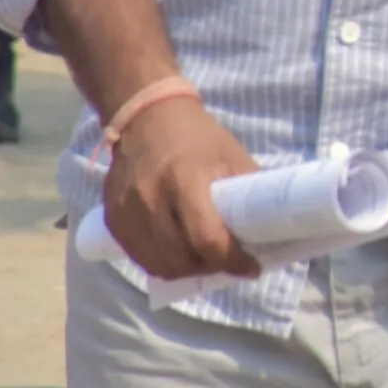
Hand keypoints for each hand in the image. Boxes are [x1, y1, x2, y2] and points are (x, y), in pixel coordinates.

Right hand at [102, 96, 260, 281]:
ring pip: (157, 264)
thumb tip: (275, 226)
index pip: (206, 238)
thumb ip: (249, 191)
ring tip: (205, 261)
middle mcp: (150, 198)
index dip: (232, 260)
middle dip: (210, 268)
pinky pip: (138, 256)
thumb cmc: (198, 136)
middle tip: (229, 263)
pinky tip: (178, 254)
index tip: (251, 267)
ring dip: (185, 270)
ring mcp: (126, 211)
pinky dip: (160, 262)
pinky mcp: (112, 218)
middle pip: (180, 258)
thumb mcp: (232, 156)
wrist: (146, 116)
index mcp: (185, 179)